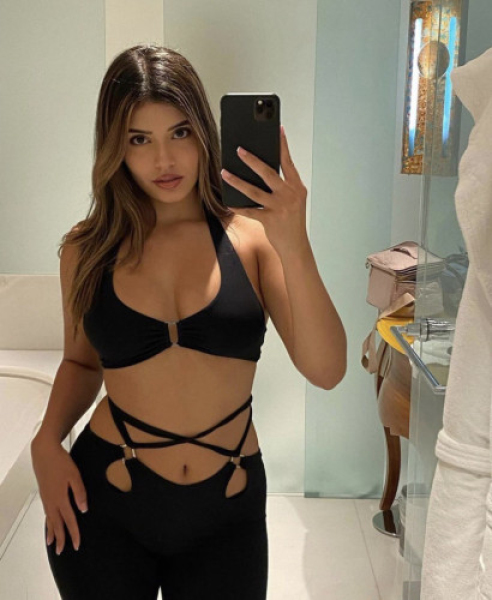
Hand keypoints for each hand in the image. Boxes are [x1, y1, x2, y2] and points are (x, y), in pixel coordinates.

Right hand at [31, 434, 87, 553]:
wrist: (44, 452)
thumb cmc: (61, 462)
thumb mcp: (74, 475)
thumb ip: (79, 493)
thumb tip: (83, 510)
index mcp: (60, 498)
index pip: (69, 520)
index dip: (74, 533)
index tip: (77, 545)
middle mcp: (51, 501)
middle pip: (56, 524)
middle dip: (60, 538)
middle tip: (61, 551)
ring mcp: (46, 498)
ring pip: (49, 519)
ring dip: (52, 532)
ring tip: (52, 543)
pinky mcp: (44, 494)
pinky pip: (46, 513)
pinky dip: (48, 522)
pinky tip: (49, 523)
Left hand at [220, 125, 308, 256]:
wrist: (296, 246)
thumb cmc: (292, 221)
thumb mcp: (294, 200)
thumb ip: (283, 186)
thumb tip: (261, 170)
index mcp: (297, 187)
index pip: (288, 162)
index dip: (282, 145)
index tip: (277, 129)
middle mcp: (289, 195)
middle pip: (268, 173)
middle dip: (252, 160)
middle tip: (239, 149)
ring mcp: (279, 207)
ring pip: (254, 191)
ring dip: (237, 181)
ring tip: (225, 172)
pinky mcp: (270, 220)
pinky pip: (249, 211)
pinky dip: (237, 206)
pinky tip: (228, 201)